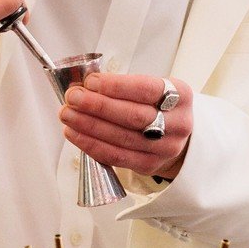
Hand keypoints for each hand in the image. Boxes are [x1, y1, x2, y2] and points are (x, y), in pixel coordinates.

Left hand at [59, 73, 192, 179]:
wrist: (175, 135)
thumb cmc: (158, 106)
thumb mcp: (153, 88)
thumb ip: (124, 86)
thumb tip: (85, 86)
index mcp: (181, 95)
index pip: (146, 89)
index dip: (116, 86)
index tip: (91, 82)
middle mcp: (178, 123)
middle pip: (133, 116)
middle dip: (97, 106)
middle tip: (73, 97)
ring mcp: (165, 148)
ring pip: (121, 138)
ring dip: (88, 125)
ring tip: (67, 114)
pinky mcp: (149, 165)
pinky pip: (115, 157)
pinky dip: (91, 144)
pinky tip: (74, 133)